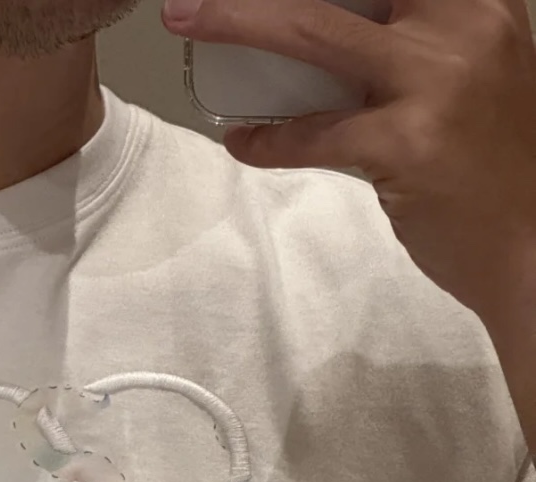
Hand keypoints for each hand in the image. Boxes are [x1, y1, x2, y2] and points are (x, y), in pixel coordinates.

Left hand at [159, 0, 535, 334]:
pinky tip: (244, 142)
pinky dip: (270, 139)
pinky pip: (315, 133)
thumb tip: (337, 42)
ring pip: (318, 32)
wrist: (534, 246)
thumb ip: (422, 46)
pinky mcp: (406, 144)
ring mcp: (435, 82)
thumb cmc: (497, 170)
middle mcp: (462, 26)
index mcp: (480, 3)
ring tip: (192, 21)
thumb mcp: (476, 76)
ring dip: (242, 22)